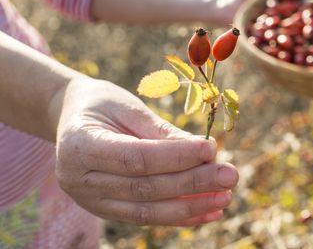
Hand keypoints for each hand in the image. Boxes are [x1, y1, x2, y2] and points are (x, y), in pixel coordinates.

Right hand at [54, 77, 238, 226]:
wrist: (72, 118)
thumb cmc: (104, 105)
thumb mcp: (130, 108)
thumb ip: (163, 132)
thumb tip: (206, 152)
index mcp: (79, 144)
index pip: (135, 157)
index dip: (176, 157)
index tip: (211, 149)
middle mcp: (78, 179)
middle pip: (144, 188)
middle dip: (192, 184)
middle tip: (230, 175)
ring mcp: (90, 200)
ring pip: (146, 211)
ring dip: (191, 207)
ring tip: (225, 196)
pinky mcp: (105, 210)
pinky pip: (146, 218)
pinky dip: (179, 216)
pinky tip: (209, 211)